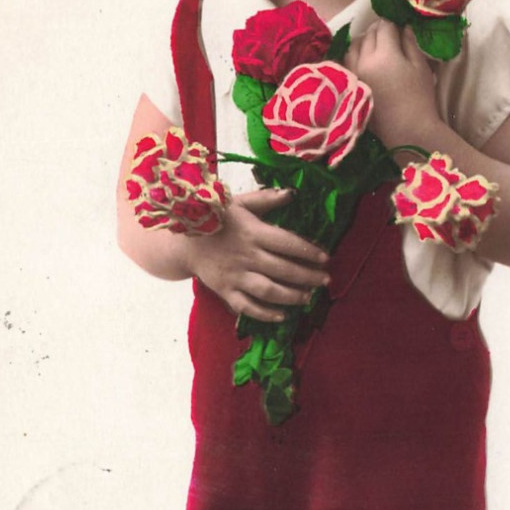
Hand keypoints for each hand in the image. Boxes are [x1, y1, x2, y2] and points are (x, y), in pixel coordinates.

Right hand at [182, 188, 330, 321]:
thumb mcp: (240, 203)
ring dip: (292, 296)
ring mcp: (235, 275)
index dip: (308, 251)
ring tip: (308, 297)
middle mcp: (246, 255)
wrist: (183, 241)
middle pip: (282, 269)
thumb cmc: (216, 219)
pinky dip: (265, 314)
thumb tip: (292, 193)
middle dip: (307, 276)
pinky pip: (247, 306)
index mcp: (252, 232)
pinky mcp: (224, 291)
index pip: (286, 243)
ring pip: (268, 290)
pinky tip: (282, 316)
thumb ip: (266, 199)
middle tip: (325, 280)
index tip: (325, 258)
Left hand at [345, 19, 438, 146]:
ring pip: (353, 46)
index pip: (384, 26)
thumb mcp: (420, 66)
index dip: (392, 23)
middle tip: (389, 33)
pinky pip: (347, 61)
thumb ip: (410, 43)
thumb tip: (404, 27)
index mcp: (385, 53)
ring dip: (363, 40)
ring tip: (374, 44)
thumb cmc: (419, 98)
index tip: (399, 25)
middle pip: (367, 34)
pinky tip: (364, 58)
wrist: (406, 129)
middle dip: (378, 29)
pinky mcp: (351, 84)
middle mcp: (364, 60)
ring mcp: (354, 72)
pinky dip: (354, 55)